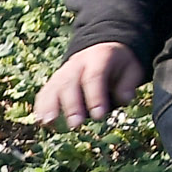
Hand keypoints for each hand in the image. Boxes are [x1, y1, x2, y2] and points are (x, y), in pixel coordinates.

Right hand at [32, 42, 149, 127]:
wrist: (101, 47)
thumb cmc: (118, 63)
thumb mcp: (131, 68)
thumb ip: (128, 83)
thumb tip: (124, 98)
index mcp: (99, 58)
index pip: (94, 76)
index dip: (95, 96)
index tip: (98, 115)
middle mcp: (77, 64)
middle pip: (70, 82)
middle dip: (71, 105)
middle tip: (75, 124)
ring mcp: (63, 71)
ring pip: (54, 86)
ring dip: (49, 106)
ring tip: (48, 123)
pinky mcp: (54, 81)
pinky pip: (45, 91)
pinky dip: (41, 106)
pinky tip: (40, 120)